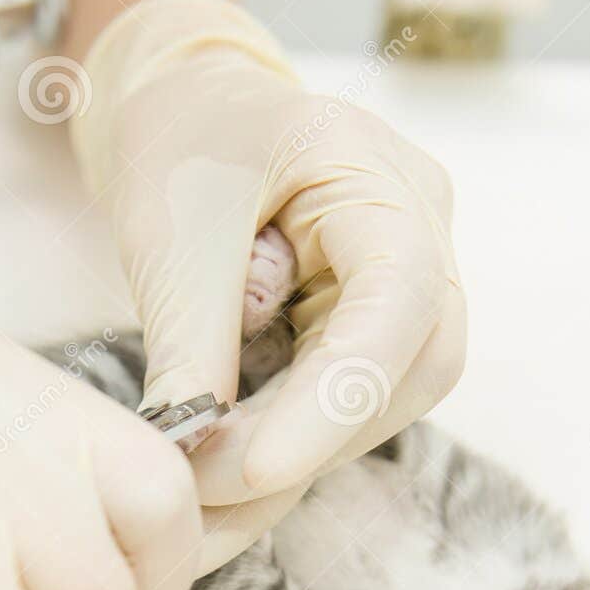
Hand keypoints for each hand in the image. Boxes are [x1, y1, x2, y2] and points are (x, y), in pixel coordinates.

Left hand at [70, 0, 465, 569]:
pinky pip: (356, 399)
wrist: (187, 107)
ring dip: (303, 452)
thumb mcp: (168, 237)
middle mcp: (420, 227)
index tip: (258, 470)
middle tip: (208, 482)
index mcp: (372, 172)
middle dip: (315, 439)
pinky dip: (293, 440)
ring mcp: (413, 276)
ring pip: (393, 397)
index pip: (398, 297)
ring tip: (206, 475)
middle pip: (415, 363)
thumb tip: (193, 464)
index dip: (339, 396)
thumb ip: (190, 347)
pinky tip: (230, 463)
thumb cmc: (179, 144)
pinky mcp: (377, 321)